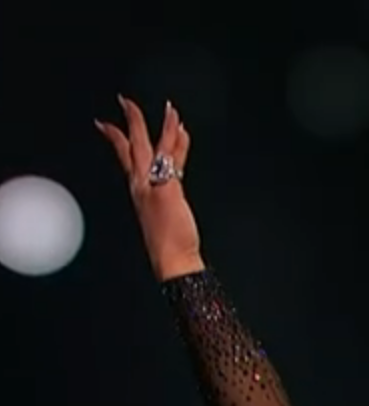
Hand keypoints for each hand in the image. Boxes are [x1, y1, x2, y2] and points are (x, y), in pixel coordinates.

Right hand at [95, 97, 204, 280]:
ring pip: (152, 146)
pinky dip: (176, 140)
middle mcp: (142, 184)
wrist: (171, 259)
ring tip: (166, 107)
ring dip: (159, 124)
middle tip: (124, 100)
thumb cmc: (168, 241)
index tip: (106, 123)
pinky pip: (171, 157)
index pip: (123, 157)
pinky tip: (180, 127)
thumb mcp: (162, 212)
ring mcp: (154, 185)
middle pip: (132, 145)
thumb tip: (170, 181)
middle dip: (129, 120)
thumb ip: (164, 194)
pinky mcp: (168, 189)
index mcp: (138, 189)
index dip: (115, 138)